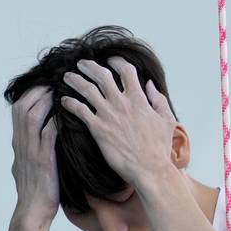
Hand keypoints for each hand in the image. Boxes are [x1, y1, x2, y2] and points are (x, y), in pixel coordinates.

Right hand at [10, 86, 59, 224]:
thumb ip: (32, 149)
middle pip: (23, 107)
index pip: (19, 109)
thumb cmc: (36, 191)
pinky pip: (47, 136)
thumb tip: (43, 137)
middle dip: (38, 92)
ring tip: (59, 93)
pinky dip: (55, 122)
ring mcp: (31, 152)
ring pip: (32, 117)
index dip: (31, 94)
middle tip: (54, 83)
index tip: (45, 85)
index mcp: (18, 143)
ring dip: (46, 102)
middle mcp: (21, 144)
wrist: (32, 211)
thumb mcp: (28, 165)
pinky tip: (65, 115)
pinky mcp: (43, 161)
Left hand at [61, 56, 176, 186]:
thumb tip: (150, 85)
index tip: (110, 60)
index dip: (117, 61)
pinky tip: (64, 101)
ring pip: (87, 90)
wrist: (150, 170)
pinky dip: (70, 103)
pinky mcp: (99, 130)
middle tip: (81, 64)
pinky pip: (80, 111)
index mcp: (139, 99)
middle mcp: (122, 103)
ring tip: (67, 78)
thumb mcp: (167, 121)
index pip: (125, 70)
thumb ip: (159, 100)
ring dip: (75, 80)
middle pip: (102, 75)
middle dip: (89, 66)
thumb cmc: (160, 149)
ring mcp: (109, 116)